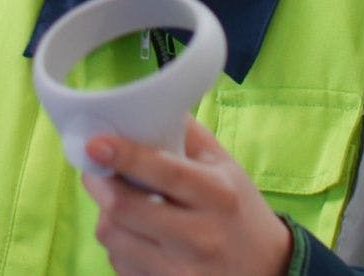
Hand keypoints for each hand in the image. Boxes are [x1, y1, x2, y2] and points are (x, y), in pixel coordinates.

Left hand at [82, 116, 291, 275]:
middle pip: (125, 208)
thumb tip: (149, 103)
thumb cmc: (239, 211)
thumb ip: (189, 134)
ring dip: (107, 216)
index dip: (124, 156)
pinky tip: (135, 235)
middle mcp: (200, 236)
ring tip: (119, 205)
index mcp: (217, 195)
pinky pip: (119, 263)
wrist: (267, 269)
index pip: (164, 172)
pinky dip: (119, 245)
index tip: (95, 143)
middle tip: (96, 169)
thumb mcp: (226, 167)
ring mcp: (181, 270)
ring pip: (114, 238)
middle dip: (99, 184)